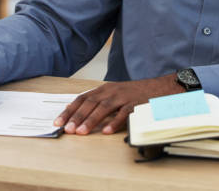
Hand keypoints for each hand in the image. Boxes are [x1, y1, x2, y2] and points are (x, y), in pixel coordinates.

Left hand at [54, 73, 184, 134]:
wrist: (159, 87)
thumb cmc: (134, 93)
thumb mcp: (113, 93)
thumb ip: (96, 101)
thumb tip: (75, 110)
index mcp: (104, 89)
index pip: (82, 99)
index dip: (69, 110)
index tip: (59, 122)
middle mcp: (111, 91)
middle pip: (90, 103)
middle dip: (77, 117)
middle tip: (68, 130)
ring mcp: (123, 97)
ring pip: (104, 108)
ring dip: (91, 120)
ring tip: (82, 132)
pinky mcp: (135, 104)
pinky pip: (123, 114)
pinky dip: (114, 123)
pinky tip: (106, 132)